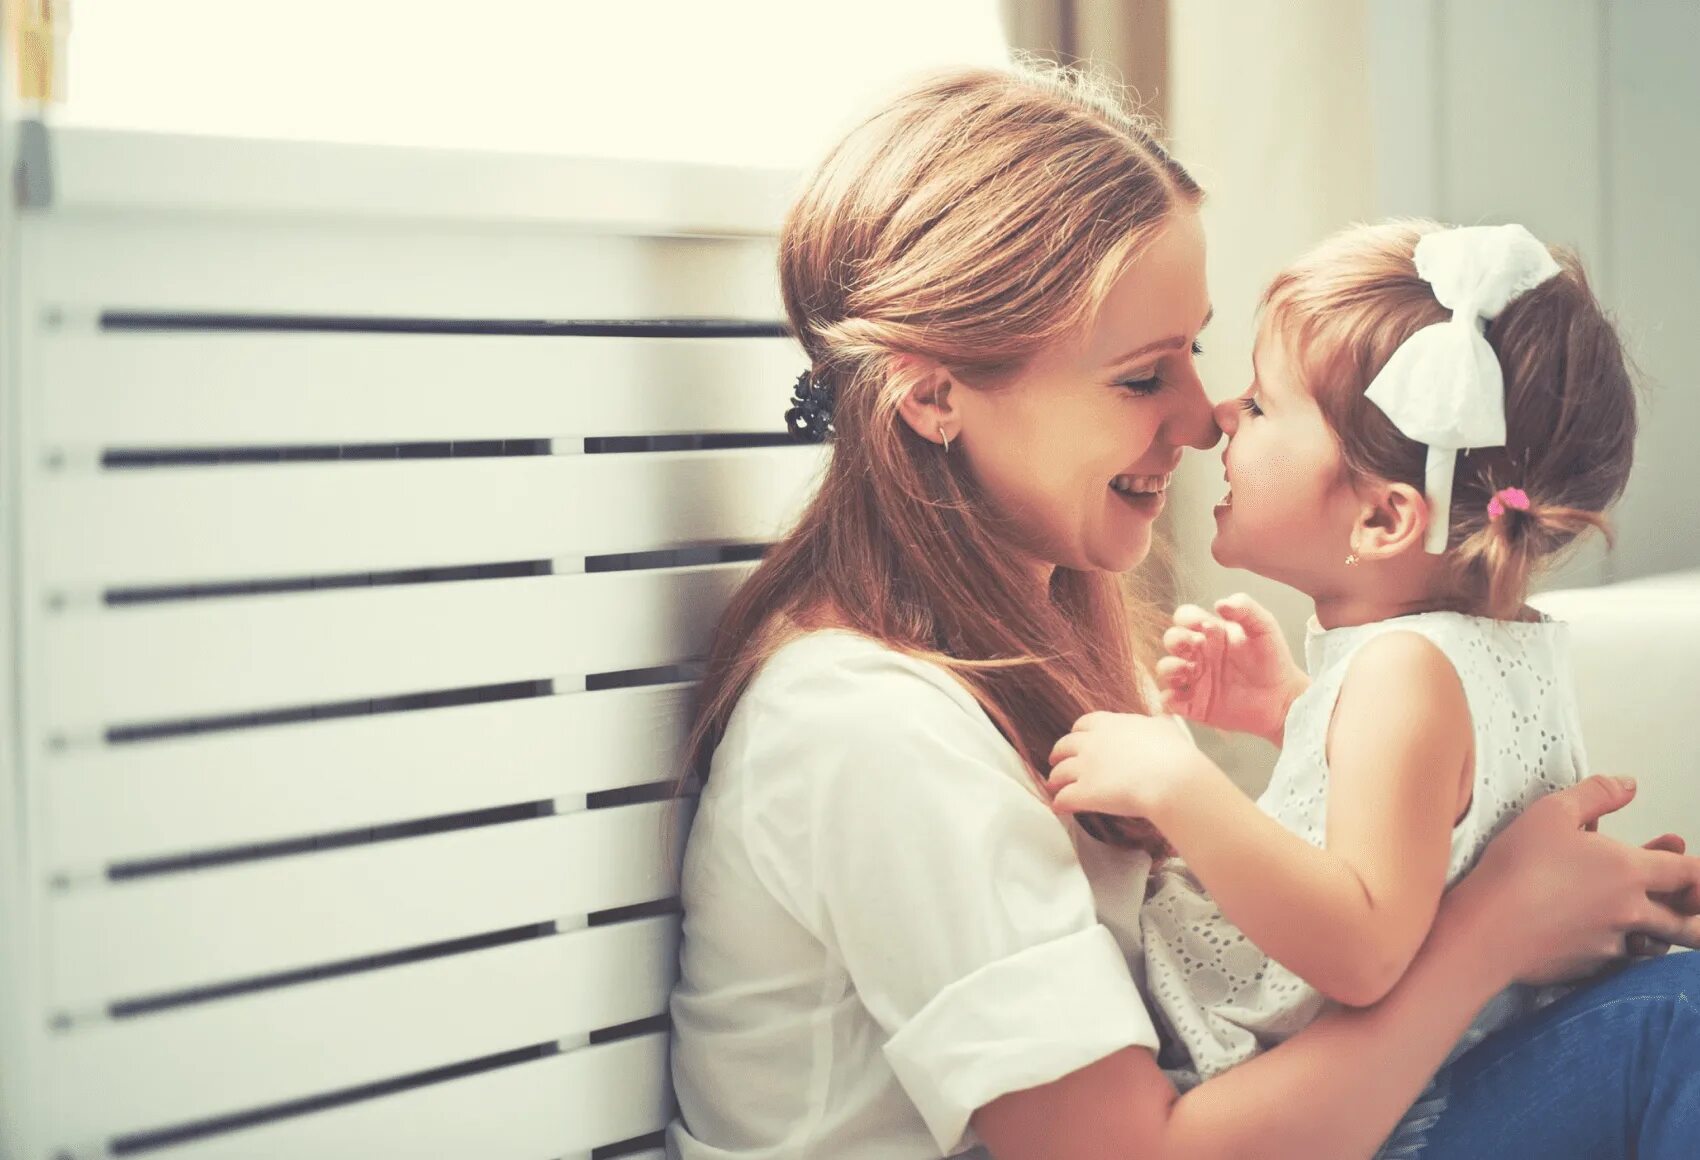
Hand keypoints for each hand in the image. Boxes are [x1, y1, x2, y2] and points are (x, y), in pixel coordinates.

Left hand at [1047, 711, 1209, 820]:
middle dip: (1058, 755)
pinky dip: (1059, 803)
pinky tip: (1059, 808)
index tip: (1076, 739)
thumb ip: (1154, 723)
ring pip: (1059, 772)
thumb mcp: (1164, 727)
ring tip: (1054, 787)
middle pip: (1064, 746)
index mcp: (1109, 724)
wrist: (1171, 778)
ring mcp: (1085, 767)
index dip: (1077, 734)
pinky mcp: (1085, 792)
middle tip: (1056, 762)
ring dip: (1055, 780)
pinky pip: (1064, 798)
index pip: (1084, 724)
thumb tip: (1159, 721)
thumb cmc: (1172, 753)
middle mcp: (1092, 742)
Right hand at [1155, 595, 1307, 743]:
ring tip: (1191, 672)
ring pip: (1164, 668)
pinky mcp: (1193, 705)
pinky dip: (1169, 699)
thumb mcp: (1264, 628)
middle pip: (1170, 639)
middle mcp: (1199, 654)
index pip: (1184, 617)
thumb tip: (1220, 602)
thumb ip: (1246, 608)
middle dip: (1177, 640)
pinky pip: (1168, 701)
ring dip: (1170, 667)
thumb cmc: (1274, 661)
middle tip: (1198, 646)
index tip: (1207, 626)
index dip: (1188, 619)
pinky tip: (1188, 695)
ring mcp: (1194, 679)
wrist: (1283, 700)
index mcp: (1211, 633)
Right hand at [1447, 776, 1699, 986]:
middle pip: (1688, 923)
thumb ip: (1596, 794)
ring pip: (1657, 945)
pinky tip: (1603, 940)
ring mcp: (1612, 944)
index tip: (1695, 869)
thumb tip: (1628, 784)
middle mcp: (1631, 911)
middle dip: (1696, 915)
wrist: (1489, 929)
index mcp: (1629, 871)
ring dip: (1661, 935)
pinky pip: (1619, 961)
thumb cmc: (1518, 867)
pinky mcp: (1590, 968)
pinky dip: (1620, 950)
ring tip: (1654, 927)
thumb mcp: (1551, 813)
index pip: (1691, 874)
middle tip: (1693, 907)